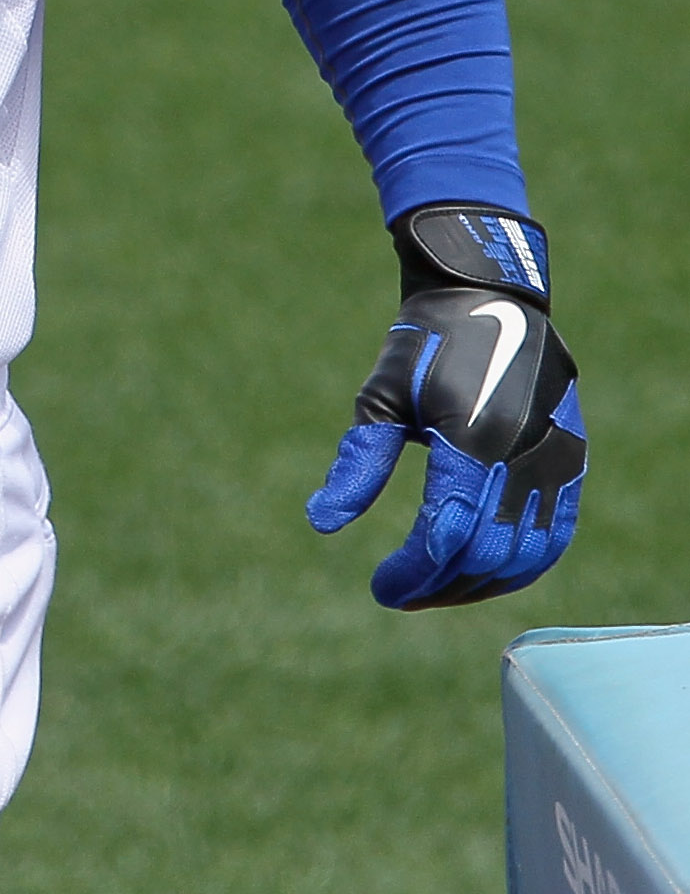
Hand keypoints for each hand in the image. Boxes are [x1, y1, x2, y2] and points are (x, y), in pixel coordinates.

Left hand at [307, 203, 585, 608]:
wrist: (490, 300)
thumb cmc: (423, 347)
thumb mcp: (380, 398)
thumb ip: (358, 463)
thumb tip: (321, 523)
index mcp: (472, 438)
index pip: (446, 532)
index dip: (413, 571)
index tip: (380, 589)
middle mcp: (523, 454)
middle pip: (486, 553)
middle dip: (441, 585)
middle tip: (401, 594)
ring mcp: (555, 460)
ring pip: (526, 554)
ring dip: (479, 584)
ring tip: (434, 590)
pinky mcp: (572, 462)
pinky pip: (555, 534)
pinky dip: (520, 565)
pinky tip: (481, 574)